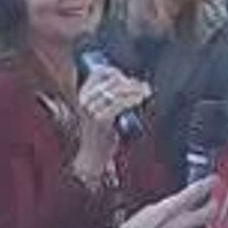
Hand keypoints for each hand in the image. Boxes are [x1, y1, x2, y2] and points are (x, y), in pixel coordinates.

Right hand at [74, 67, 150, 181]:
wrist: (92, 155)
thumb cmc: (99, 132)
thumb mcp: (99, 111)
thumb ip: (108, 98)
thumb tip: (131, 82)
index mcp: (82, 95)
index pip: (98, 73)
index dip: (115, 72)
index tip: (127, 77)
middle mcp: (85, 100)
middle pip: (111, 81)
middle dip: (130, 81)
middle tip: (143, 86)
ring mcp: (92, 110)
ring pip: (118, 91)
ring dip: (135, 89)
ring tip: (145, 91)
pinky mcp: (101, 119)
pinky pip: (120, 103)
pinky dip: (132, 98)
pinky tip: (140, 98)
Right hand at [111, 177, 217, 227]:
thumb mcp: (147, 212)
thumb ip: (167, 208)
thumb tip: (179, 205)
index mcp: (168, 209)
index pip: (195, 191)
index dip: (208, 184)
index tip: (214, 180)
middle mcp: (178, 225)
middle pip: (209, 212)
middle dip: (212, 206)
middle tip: (211, 205)